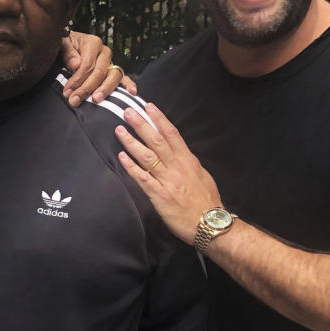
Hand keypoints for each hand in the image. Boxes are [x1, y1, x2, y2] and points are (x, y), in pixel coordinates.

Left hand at [60, 31, 136, 106]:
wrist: (69, 47)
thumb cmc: (65, 47)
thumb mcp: (62, 45)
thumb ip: (68, 53)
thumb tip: (76, 65)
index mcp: (93, 43)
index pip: (87, 64)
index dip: (77, 79)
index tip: (67, 92)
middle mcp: (105, 52)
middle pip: (100, 72)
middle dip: (86, 88)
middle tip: (75, 100)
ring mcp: (110, 63)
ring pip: (114, 76)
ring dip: (105, 89)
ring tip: (96, 99)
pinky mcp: (113, 72)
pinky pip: (123, 78)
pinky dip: (128, 84)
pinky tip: (131, 92)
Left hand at [115, 102, 222, 245]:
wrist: (210, 223)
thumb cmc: (207, 202)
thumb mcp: (202, 176)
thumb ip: (189, 164)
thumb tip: (181, 154)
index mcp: (188, 160)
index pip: (172, 134)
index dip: (159, 119)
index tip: (149, 107)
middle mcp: (177, 167)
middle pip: (157, 140)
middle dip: (141, 124)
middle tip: (128, 112)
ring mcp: (167, 180)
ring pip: (147, 156)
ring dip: (131, 142)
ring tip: (119, 130)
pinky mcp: (160, 195)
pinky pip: (143, 178)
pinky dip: (131, 167)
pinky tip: (121, 157)